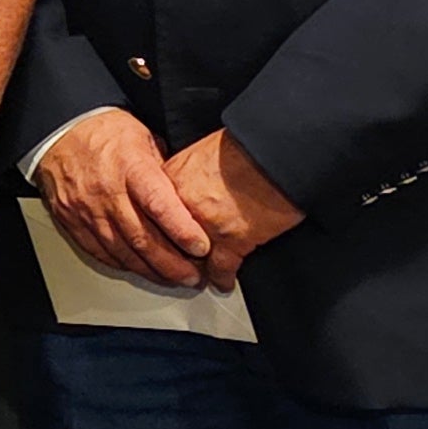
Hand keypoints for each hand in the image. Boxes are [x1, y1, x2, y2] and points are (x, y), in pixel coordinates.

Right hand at [35, 109, 211, 287]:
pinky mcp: (72, 221)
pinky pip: (99, 251)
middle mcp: (107, 191)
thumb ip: (165, 171)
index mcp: (130, 166)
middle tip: (194, 276)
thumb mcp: (144, 137)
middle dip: (172, 263)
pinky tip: (139, 269)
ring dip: (151, 270)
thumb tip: (188, 196)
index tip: (202, 248)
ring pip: (123, 251)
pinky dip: (122, 264)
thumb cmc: (104, 132)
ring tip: (172, 278)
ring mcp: (87, 210)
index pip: (159, 205)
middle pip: (143, 237)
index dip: (182, 230)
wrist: (58, 131)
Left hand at [163, 129, 302, 288]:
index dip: (158, 231)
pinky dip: (222, 278)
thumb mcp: (201, 154)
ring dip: (195, 270)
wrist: (276, 151)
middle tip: (172, 268)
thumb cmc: (247, 147)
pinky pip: (220, 269)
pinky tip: (223, 281)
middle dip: (171, 256)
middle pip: (165, 241)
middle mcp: (180, 206)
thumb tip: (188, 190)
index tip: (161, 240)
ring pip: (190, 260)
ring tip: (197, 277)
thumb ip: (187, 177)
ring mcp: (203, 227)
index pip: (152, 215)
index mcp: (169, 181)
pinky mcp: (231, 242)